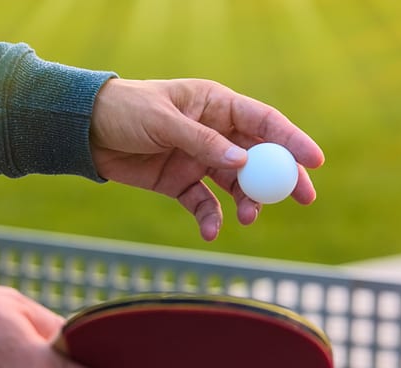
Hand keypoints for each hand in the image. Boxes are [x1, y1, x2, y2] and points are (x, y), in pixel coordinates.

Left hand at [89, 78, 324, 240]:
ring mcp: (199, 159)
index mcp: (216, 104)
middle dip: (282, 177)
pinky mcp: (180, 183)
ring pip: (235, 184)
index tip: (315, 161)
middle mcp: (214, 132)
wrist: (85, 131)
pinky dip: (210, 218)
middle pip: (259, 156)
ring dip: (247, 201)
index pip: (263, 121)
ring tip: (248, 217)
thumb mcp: (164, 121)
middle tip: (304, 197)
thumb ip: (203, 142)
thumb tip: (244, 162)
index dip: (292, 140)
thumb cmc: (125, 110)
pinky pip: (204, 204)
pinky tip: (211, 231)